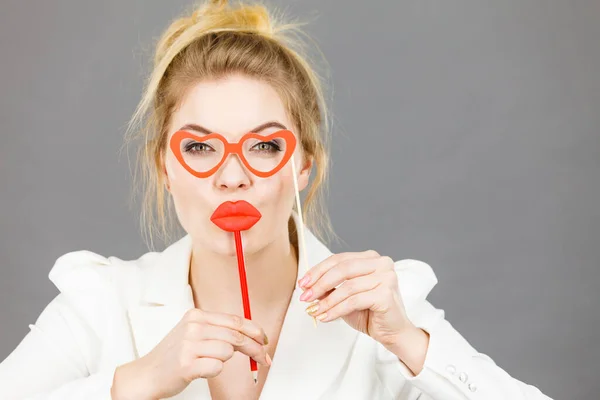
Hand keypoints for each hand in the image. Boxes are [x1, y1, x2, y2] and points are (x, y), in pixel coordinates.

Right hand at [111, 308, 269, 399]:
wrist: (147, 374)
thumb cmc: (174, 355)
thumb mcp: (194, 333)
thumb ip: (219, 330)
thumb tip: (251, 334)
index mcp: (197, 315)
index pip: (235, 320)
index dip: (254, 330)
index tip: (265, 340)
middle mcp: (193, 327)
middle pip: (236, 335)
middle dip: (254, 348)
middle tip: (263, 358)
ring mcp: (188, 345)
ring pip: (228, 352)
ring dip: (224, 361)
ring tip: (208, 363)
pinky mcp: (186, 364)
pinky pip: (216, 367)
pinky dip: (214, 371)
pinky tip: (201, 370)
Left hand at [298, 250, 414, 352]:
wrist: (393, 332)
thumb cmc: (370, 313)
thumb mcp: (344, 297)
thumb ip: (329, 288)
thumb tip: (307, 286)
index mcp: (371, 258)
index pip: (339, 259)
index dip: (318, 270)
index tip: (303, 283)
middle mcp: (381, 263)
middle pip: (343, 269)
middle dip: (320, 283)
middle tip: (305, 297)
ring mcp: (386, 277)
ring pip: (347, 287)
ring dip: (327, 301)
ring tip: (314, 311)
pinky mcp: (386, 294)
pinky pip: (354, 301)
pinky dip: (336, 310)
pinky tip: (326, 317)